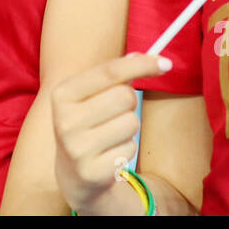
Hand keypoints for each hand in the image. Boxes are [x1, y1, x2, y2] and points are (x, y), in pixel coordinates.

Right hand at [52, 53, 170, 214]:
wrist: (72, 172)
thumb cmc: (88, 122)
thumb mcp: (91, 95)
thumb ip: (114, 74)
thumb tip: (143, 57)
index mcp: (63, 94)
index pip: (109, 71)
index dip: (141, 64)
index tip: (166, 63)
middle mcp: (65, 120)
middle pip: (125, 96)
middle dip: (130, 101)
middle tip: (117, 111)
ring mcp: (76, 148)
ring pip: (131, 123)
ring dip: (129, 127)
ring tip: (111, 134)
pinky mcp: (91, 172)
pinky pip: (130, 148)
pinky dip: (127, 148)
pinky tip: (110, 153)